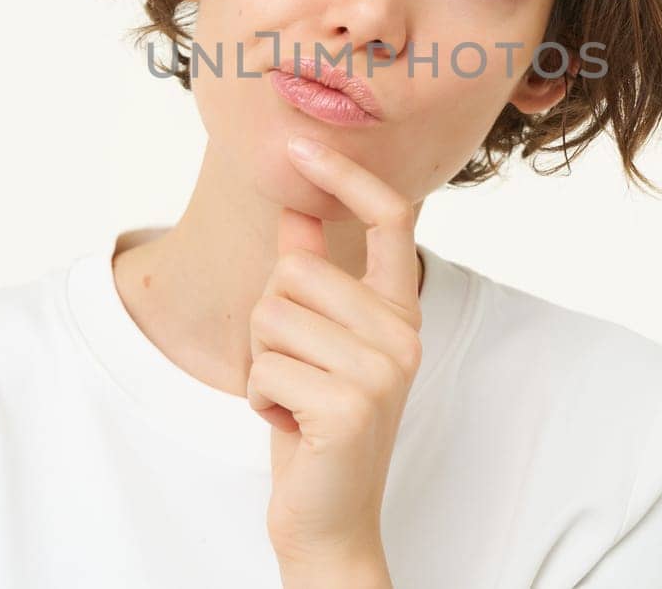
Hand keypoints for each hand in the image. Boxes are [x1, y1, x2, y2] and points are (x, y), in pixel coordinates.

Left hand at [247, 134, 422, 581]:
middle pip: (295, 269)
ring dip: (259, 361)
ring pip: (271, 315)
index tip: (302, 144)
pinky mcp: (351, 406)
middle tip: (291, 368)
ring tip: (292, 396)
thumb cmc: (316, 421)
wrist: (330, 517)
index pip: (391, 218)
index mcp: (400, 309)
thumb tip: (296, 210)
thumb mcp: (315, 340)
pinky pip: (263, 367)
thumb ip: (313, 273)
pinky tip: (289, 424)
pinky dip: (258, 398)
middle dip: (267, 319)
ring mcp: (383, 370)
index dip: (346, 175)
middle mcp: (403, 333)